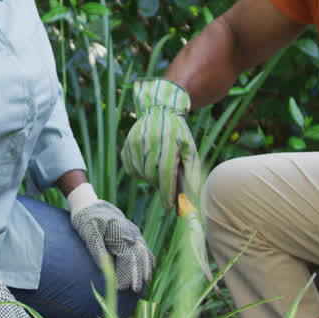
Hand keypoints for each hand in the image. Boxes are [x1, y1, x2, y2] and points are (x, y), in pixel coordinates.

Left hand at [67, 185, 154, 292]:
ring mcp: (134, 232)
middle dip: (138, 275)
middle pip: (138, 257)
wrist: (89, 204)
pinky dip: (148, 259)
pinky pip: (144, 248)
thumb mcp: (87, 232)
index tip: (120, 287)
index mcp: (119, 232)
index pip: (127, 258)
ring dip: (145, 268)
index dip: (125, 274)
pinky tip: (148, 270)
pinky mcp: (134, 233)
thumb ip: (96, 248)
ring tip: (145, 283)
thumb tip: (102, 266)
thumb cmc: (86, 219)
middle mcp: (130, 233)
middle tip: (136, 291)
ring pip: (144, 252)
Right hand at [121, 79, 196, 207]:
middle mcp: (149, 142)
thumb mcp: (189, 149)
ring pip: (141, 174)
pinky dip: (140, 172)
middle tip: (167, 184)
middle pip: (152, 176)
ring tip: (158, 167)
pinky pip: (131, 169)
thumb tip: (191, 196)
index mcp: (167, 142)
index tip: (170, 207)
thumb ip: (191, 172)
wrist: (159, 110)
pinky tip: (147, 162)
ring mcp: (135, 143)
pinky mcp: (127, 146)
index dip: (167, 193)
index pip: (165, 173)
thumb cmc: (179, 133)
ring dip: (150, 178)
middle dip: (160, 185)